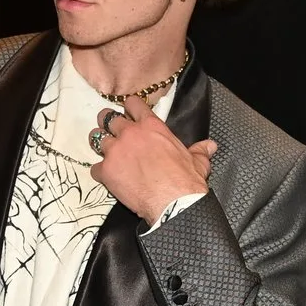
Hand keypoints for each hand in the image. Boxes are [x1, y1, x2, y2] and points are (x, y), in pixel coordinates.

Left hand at [90, 104, 213, 226]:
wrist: (173, 202)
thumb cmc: (186, 179)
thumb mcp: (197, 161)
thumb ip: (199, 150)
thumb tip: (210, 146)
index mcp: (151, 126)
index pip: (133, 104)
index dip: (128, 107)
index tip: (127, 112)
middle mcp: (130, 134)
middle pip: (108, 118)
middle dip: (107, 123)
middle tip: (109, 130)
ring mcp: (115, 151)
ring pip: (96, 139)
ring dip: (100, 145)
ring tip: (106, 153)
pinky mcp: (106, 171)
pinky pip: (94, 168)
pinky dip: (100, 173)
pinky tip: (108, 178)